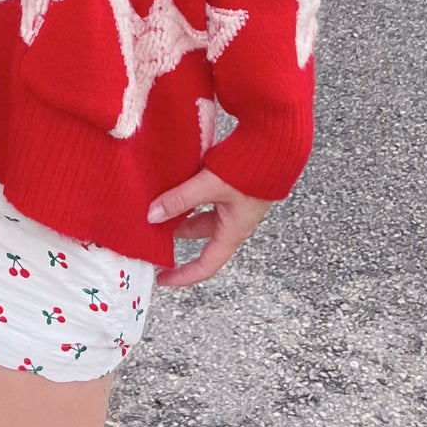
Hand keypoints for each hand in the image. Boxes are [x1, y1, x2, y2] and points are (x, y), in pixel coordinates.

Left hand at [147, 169, 272, 288]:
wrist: (274, 148)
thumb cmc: (251, 171)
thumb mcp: (211, 186)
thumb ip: (181, 199)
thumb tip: (153, 214)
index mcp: (232, 232)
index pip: (205, 266)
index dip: (183, 276)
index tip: (163, 279)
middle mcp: (233, 223)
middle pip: (200, 238)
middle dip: (175, 237)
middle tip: (152, 232)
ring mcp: (233, 206)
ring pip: (201, 216)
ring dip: (181, 214)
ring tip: (157, 206)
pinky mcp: (231, 189)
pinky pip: (205, 200)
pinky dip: (189, 198)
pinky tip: (175, 187)